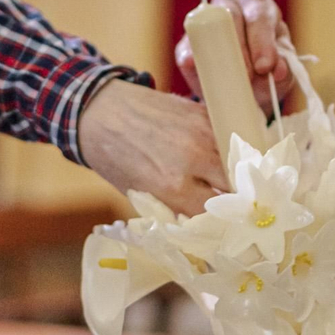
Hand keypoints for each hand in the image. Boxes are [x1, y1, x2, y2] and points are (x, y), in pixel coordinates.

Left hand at [79, 79, 227, 214]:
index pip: (214, 213)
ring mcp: (202, 132)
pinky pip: (225, 137)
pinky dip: (223, 149)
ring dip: (231, 172)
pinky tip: (215, 155)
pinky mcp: (203, 112)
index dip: (219, 220)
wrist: (99, 111)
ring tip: (224, 179)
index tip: (221, 223)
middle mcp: (194, 158)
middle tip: (228, 202)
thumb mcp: (138, 193)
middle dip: (232, 197)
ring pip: (235, 161)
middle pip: (234, 187)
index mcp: (173, 186)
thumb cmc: (113, 157)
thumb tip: (197, 222)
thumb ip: (171, 208)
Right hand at [174, 0, 296, 110]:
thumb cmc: (267, 72)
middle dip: (240, 46)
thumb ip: (284, 69)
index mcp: (258, 7)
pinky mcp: (186, 43)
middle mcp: (231, 5)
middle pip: (232, 15)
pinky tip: (194, 66)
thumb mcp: (281, 72)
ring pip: (206, 26)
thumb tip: (278, 70)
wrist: (245, 88)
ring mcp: (205, 21)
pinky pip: (185, 47)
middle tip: (247, 75)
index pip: (260, 16)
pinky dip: (190, 58)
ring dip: (216, 51)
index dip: (262, 41)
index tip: (265, 66)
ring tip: (226, 77)